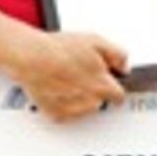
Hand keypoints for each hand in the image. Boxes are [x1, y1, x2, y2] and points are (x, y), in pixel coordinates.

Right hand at [8, 31, 127, 121]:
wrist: (32, 58)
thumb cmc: (60, 49)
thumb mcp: (97, 41)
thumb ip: (118, 55)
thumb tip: (125, 66)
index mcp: (102, 84)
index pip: (119, 96)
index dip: (116, 87)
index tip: (112, 84)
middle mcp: (90, 100)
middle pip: (102, 100)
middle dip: (97, 89)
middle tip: (84, 75)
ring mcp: (73, 109)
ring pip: (86, 108)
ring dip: (82, 97)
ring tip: (70, 79)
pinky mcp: (56, 114)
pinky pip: (69, 113)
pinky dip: (66, 103)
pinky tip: (60, 88)